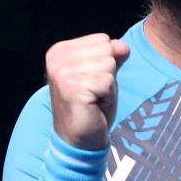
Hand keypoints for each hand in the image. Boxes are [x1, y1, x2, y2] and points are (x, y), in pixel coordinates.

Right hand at [45, 35, 132, 149]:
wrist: (79, 139)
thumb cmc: (92, 106)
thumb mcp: (103, 74)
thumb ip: (112, 56)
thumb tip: (123, 46)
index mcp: (60, 50)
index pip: (102, 40)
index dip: (105, 63)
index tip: (91, 82)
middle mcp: (57, 58)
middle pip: (107, 50)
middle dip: (108, 74)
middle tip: (94, 92)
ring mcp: (62, 72)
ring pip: (109, 64)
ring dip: (108, 85)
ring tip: (94, 99)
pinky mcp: (72, 87)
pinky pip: (108, 81)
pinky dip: (108, 96)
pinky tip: (94, 105)